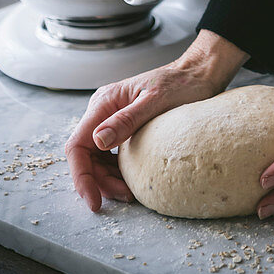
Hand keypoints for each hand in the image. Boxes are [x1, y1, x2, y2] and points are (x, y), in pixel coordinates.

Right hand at [65, 29, 246, 210]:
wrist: (195, 74)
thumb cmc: (179, 83)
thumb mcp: (155, 101)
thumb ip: (126, 120)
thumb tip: (98, 140)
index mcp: (105, 102)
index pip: (78, 145)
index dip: (81, 176)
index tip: (94, 200)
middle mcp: (103, 110)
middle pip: (85, 155)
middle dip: (99, 181)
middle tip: (125, 196)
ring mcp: (111, 118)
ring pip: (96, 158)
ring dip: (107, 179)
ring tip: (129, 193)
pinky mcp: (122, 127)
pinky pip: (110, 154)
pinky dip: (116, 171)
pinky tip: (130, 181)